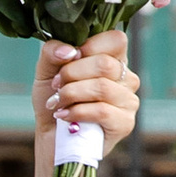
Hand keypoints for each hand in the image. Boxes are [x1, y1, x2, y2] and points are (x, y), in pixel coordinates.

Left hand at [37, 32, 137, 154]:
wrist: (51, 136)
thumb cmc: (54, 100)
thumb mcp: (47, 70)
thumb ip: (53, 51)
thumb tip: (70, 51)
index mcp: (113, 59)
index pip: (116, 39)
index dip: (89, 46)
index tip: (67, 59)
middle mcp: (126, 78)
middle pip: (105, 64)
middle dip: (72, 73)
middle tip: (56, 85)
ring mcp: (128, 101)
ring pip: (102, 87)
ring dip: (71, 94)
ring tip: (57, 102)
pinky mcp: (125, 123)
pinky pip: (102, 111)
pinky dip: (77, 112)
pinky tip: (64, 116)